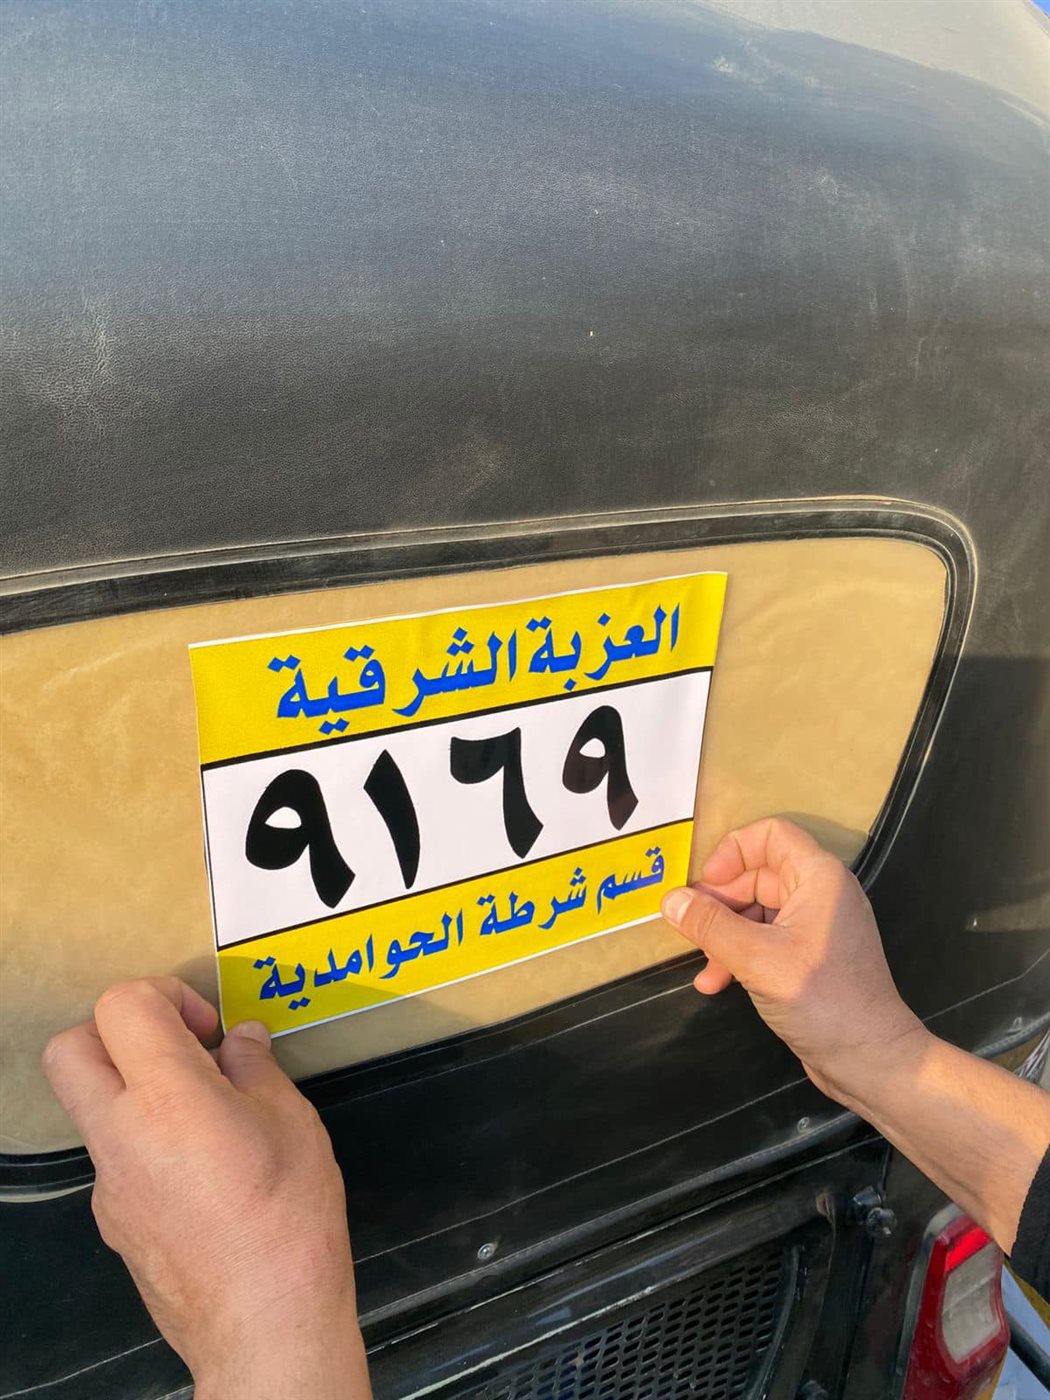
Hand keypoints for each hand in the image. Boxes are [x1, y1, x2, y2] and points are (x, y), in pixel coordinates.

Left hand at [42, 978, 371, 1399]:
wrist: (263, 1322)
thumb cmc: (288, 1217)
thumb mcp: (292, 1121)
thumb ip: (256, 1069)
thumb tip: (240, 1042)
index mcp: (167, 1098)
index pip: (121, 1006)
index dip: (165, 995)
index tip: (206, 1027)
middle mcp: (120, 1135)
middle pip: (70, 1049)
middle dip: (118, 1032)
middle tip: (178, 1049)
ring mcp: (108, 1183)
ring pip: (91, 1105)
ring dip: (135, 1088)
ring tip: (207, 1113)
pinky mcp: (113, 1221)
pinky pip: (114, 1155)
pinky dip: (146, 1139)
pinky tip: (205, 1167)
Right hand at [661, 817, 925, 1102]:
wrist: (870, 1060)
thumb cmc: (822, 1000)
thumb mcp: (757, 959)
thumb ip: (710, 926)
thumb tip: (670, 900)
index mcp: (818, 878)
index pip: (771, 835)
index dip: (733, 851)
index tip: (706, 884)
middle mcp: (819, 895)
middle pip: (757, 875)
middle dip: (719, 902)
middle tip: (689, 928)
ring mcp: (815, 928)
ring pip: (756, 912)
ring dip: (723, 935)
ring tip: (702, 967)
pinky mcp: (809, 958)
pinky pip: (765, 940)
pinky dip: (739, 955)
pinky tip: (716, 982)